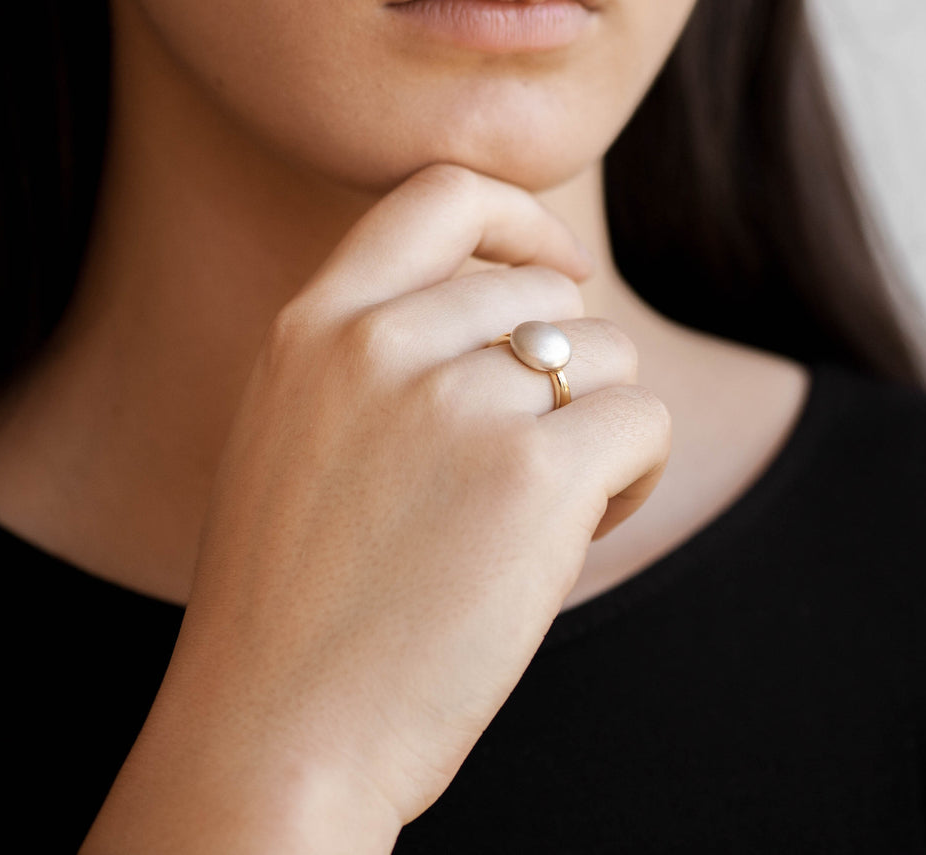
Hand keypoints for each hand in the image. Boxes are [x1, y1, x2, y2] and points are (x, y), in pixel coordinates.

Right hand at [82, 163, 671, 851]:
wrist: (283, 731)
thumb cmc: (299, 603)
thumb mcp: (296, 433)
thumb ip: (378, 353)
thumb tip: (533, 301)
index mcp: (314, 326)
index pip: (441, 193)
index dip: (522, 219)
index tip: (561, 271)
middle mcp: (382, 343)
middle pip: (550, 295)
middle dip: (571, 370)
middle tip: (536, 460)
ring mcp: (457, 403)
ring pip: (610, 354)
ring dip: (603, 427)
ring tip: (548, 511)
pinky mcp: (534, 474)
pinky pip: (642, 421)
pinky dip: (634, 474)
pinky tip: (582, 531)